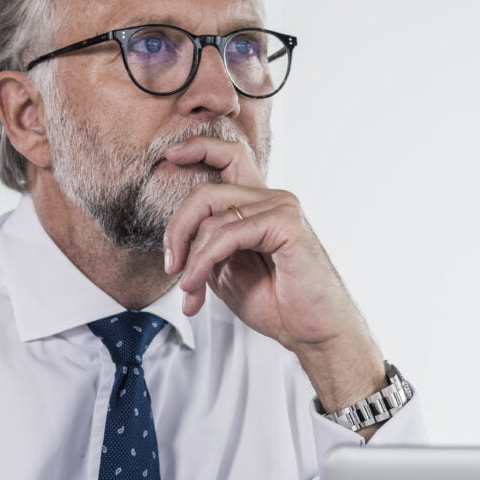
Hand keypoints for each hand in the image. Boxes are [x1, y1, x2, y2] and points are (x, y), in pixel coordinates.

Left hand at [160, 136, 383, 412]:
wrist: (311, 332)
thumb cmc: (275, 302)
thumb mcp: (225, 270)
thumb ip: (203, 246)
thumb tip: (173, 241)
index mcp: (258, 204)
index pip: (229, 157)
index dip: (198, 147)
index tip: (168, 154)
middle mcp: (271, 198)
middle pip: (205, 192)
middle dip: (177, 230)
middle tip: (170, 266)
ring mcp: (281, 207)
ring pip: (211, 217)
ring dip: (190, 259)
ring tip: (189, 290)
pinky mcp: (286, 223)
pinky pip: (228, 234)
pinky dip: (204, 261)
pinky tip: (196, 286)